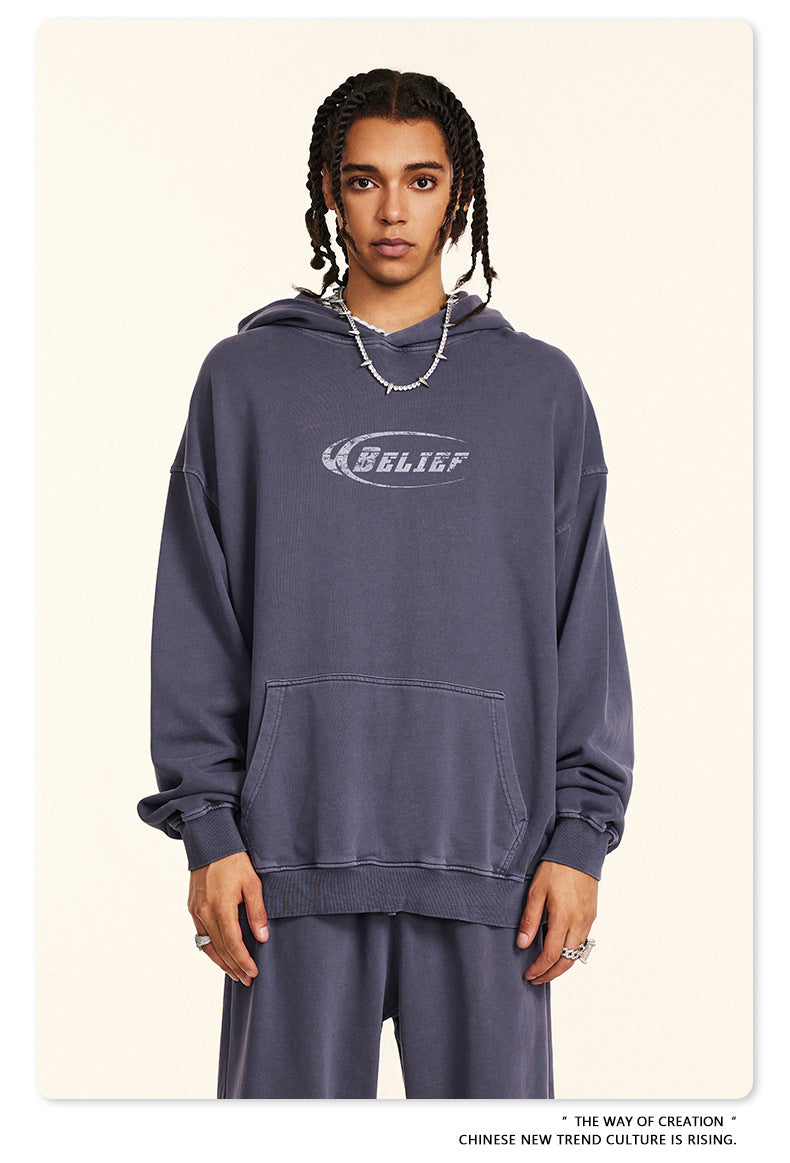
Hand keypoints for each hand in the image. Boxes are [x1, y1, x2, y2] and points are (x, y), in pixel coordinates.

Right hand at [188, 851, 268, 986]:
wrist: (210, 842)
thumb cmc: (234, 860)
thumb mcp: (252, 883)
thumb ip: (257, 912)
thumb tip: (261, 937)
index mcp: (221, 908)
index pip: (233, 944)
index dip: (243, 961)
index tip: (254, 973)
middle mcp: (204, 913)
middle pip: (220, 949)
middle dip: (234, 967)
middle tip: (247, 980)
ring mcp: (196, 911)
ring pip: (207, 946)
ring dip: (221, 962)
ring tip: (235, 973)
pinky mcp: (192, 907)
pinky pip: (200, 935)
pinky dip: (211, 948)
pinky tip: (220, 954)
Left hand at [516, 860, 597, 984]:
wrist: (579, 851)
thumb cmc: (555, 868)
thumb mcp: (536, 891)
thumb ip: (529, 919)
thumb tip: (522, 944)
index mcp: (563, 918)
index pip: (551, 954)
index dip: (539, 969)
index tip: (528, 975)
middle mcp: (579, 923)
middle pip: (567, 961)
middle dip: (551, 974)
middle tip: (536, 978)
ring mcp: (588, 920)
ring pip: (576, 953)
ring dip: (562, 965)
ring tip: (545, 968)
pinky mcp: (592, 915)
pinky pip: (582, 942)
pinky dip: (570, 952)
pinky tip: (558, 949)